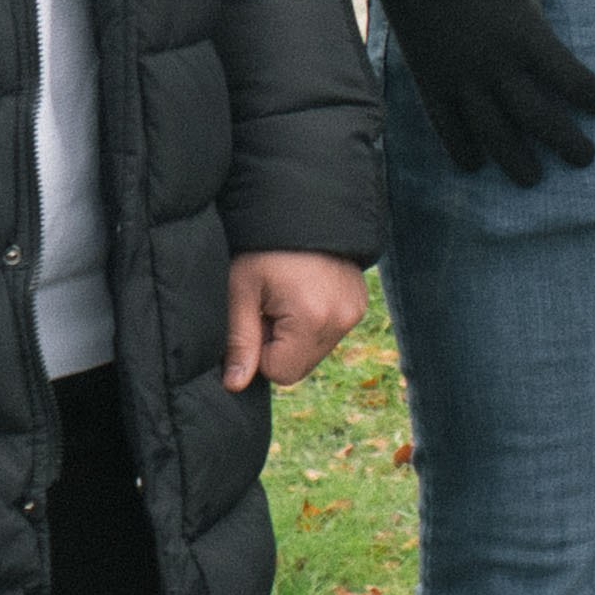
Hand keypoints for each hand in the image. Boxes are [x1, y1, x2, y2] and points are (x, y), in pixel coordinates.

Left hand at [225, 251, 368, 390]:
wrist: (303, 209)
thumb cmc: (264, 248)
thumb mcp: (241, 290)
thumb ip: (239, 341)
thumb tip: (235, 385)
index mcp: (312, 318)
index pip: (281, 373)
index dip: (259, 353)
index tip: (256, 317)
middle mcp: (341, 320)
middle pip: (300, 367)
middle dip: (278, 346)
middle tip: (269, 307)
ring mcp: (355, 313)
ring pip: (314, 352)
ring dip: (294, 336)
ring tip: (285, 298)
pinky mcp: (359, 306)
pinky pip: (328, 334)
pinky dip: (311, 324)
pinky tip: (302, 295)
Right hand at [355, 0, 594, 186]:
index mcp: (526, 34)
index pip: (572, 79)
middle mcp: (495, 63)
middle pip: (538, 119)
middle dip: (566, 143)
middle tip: (585, 159)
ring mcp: (460, 76)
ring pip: (493, 134)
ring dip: (516, 161)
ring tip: (532, 179)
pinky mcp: (430, 80)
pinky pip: (447, 127)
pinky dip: (461, 149)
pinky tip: (474, 166)